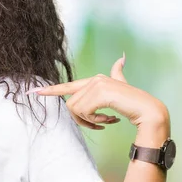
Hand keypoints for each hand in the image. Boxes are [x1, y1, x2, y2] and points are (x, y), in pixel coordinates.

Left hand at [27, 53, 169, 137]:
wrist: (149, 111)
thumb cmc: (134, 103)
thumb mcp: (122, 87)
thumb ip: (117, 72)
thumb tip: (122, 57)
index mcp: (95, 79)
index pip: (68, 86)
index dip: (50, 90)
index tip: (33, 93)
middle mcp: (94, 79)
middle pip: (71, 104)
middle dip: (82, 120)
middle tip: (99, 125)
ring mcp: (98, 85)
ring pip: (76, 110)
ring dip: (91, 122)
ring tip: (106, 122)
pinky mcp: (101, 93)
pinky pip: (85, 112)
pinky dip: (96, 122)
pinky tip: (110, 121)